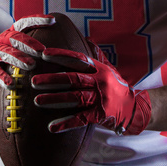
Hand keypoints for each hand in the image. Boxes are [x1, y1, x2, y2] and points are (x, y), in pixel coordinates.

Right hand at [0, 15, 54, 88]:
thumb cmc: (0, 58)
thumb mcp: (13, 49)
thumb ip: (29, 48)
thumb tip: (56, 51)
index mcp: (9, 34)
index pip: (23, 23)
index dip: (37, 20)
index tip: (52, 21)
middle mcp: (0, 40)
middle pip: (15, 37)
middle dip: (29, 43)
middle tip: (41, 51)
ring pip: (5, 52)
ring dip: (18, 58)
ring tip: (30, 66)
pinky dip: (2, 77)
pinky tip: (11, 84)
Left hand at [31, 44, 151, 134]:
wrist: (133, 107)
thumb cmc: (114, 86)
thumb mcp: (107, 68)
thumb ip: (94, 56)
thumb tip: (84, 38)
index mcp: (98, 68)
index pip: (78, 58)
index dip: (61, 55)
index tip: (44, 54)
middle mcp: (100, 81)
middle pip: (73, 78)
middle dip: (52, 80)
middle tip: (34, 81)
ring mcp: (101, 98)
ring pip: (75, 97)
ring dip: (55, 99)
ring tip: (38, 100)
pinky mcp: (101, 114)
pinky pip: (81, 119)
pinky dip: (66, 123)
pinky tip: (52, 127)